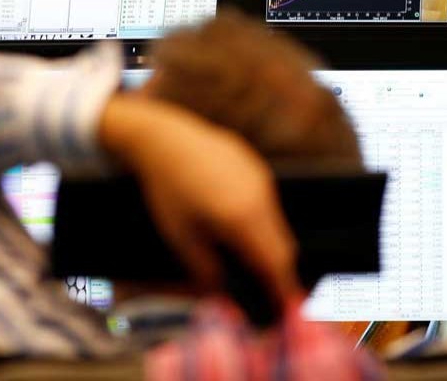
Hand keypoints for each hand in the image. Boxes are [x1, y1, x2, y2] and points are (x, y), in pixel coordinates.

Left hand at [99, 94, 301, 309]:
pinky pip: (267, 202)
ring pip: (276, 222)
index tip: (283, 308)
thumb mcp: (181, 237)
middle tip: (267, 290)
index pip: (276, 262)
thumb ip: (206, 270)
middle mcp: (261, 198)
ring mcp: (261, 179)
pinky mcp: (256, 166)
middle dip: (277, 271)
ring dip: (268, 244)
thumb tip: (222, 294)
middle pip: (283, 245)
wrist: (163, 138)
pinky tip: (236, 223)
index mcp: (243, 219)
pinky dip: (261, 221)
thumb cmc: (167, 190)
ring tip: (249, 258)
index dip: (283, 289)